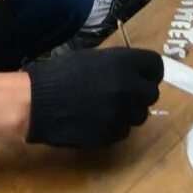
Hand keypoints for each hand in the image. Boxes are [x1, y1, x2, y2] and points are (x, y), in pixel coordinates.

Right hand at [25, 48, 162, 148]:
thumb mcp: (94, 58)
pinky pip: (123, 131)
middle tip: (124, 95)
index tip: (141, 77)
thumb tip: (135, 73)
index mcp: (124, 63)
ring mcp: (121, 113)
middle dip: (140, 94)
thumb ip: (119, 65)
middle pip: (151, 94)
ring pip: (140, 115)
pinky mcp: (111, 134)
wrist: (37, 102)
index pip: (156, 67)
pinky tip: (97, 120)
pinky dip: (114, 127)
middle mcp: (128, 87)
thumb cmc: (60, 74)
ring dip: (128, 112)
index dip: (149, 73)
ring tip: (107, 108)